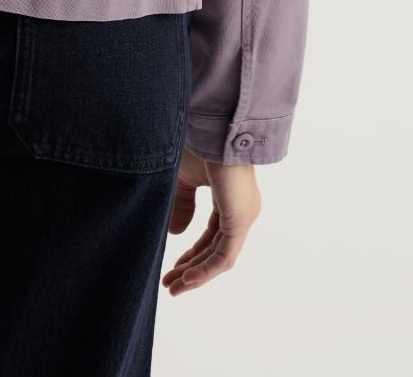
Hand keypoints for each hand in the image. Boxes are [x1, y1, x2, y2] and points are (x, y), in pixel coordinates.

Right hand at [163, 148, 261, 294]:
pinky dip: (206, 269)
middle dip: (191, 269)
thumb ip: (181, 205)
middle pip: (215, 249)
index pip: (212, 236)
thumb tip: (175, 234)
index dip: (191, 254)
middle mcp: (241, 209)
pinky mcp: (240, 218)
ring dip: (196, 274)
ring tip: (174, 288)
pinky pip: (225, 254)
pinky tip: (188, 280)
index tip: (172, 268)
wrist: (208, 124)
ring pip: (220, 256)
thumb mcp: (182, 177)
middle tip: (169, 284)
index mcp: (229, 198)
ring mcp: (244, 214)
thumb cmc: (196, 142)